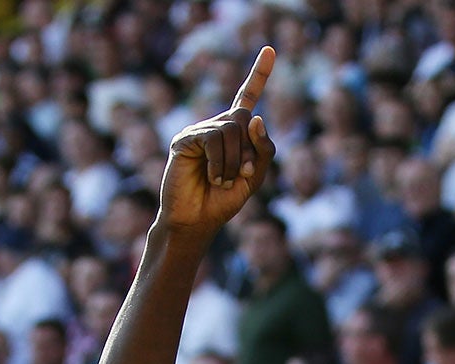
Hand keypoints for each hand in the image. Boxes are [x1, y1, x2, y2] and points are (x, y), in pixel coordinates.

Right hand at [158, 46, 276, 236]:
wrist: (196, 221)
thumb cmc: (222, 201)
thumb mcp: (254, 178)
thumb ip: (263, 151)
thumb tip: (256, 116)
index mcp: (233, 133)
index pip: (247, 97)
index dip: (259, 74)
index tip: (270, 50)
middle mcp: (215, 126)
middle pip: (243, 119)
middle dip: (249, 150)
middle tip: (243, 175)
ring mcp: (198, 131)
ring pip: (230, 130)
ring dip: (234, 161)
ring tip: (222, 181)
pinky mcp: (184, 140)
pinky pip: (212, 139)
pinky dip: (219, 162)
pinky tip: (212, 178)